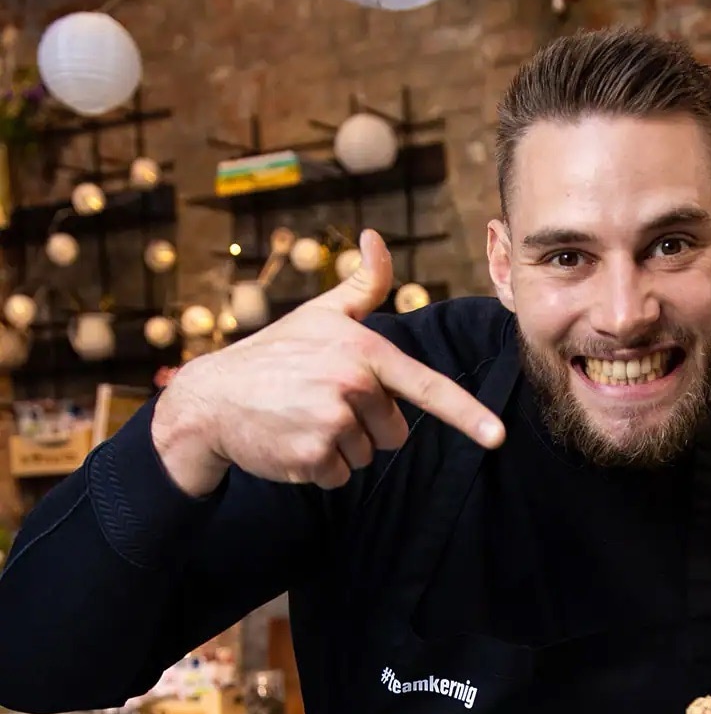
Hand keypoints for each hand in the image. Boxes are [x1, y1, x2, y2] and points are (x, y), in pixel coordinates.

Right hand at [152, 229, 505, 496]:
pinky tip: (292, 440)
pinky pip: (342, 475)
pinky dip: (320, 467)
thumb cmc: (273, 354)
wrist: (210, 398)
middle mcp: (353, 386)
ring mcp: (333, 423)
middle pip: (395, 431)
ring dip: (342, 446)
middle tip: (324, 403)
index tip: (497, 436)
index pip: (426, 387)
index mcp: (364, 352)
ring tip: (304, 418)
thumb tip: (377, 237)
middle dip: (368, 425)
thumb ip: (361, 286)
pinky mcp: (313, 456)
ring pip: (368, 455)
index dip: (467, 415)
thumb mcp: (319, 315)